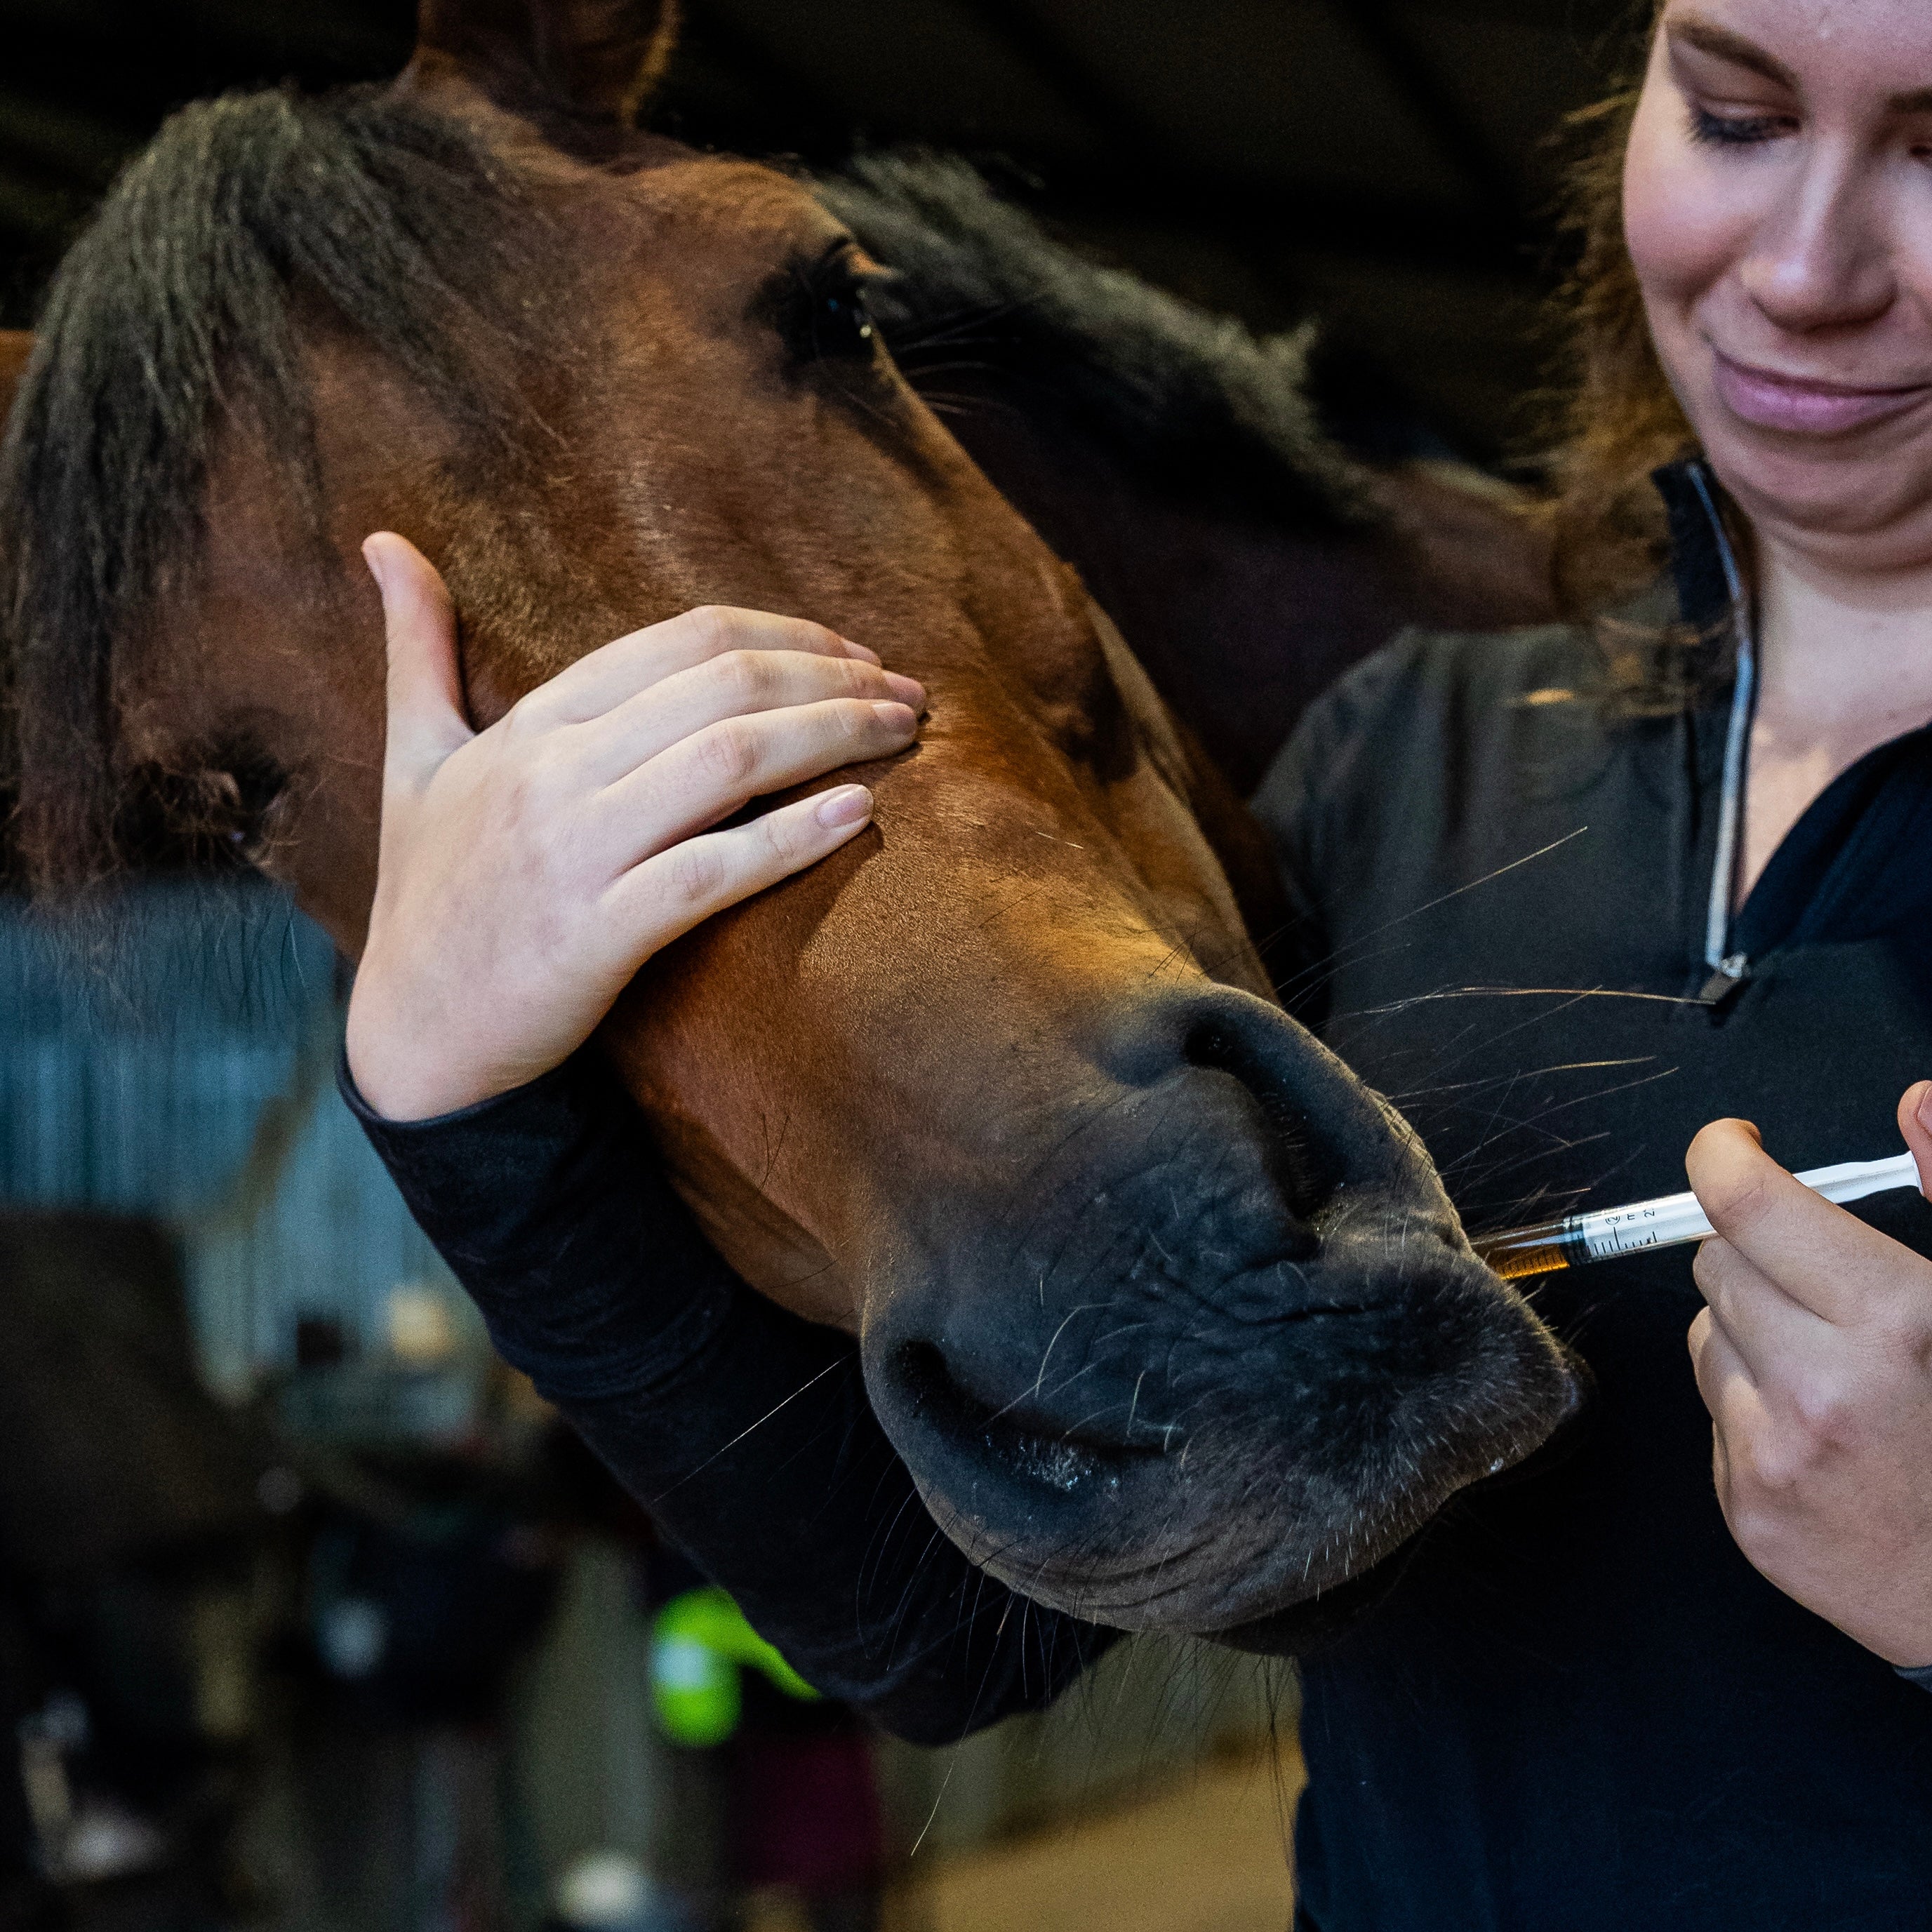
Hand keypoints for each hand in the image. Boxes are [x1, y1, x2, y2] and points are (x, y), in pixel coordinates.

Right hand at [344, 533, 923, 1120]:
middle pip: (721, 686)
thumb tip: (382, 539)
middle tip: (906, 693)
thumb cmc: (427, 892)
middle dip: (833, 676)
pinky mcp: (596, 933)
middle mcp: (553, 774)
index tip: (856, 651)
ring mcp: (573, 852)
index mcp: (530, 726)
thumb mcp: (411, 758)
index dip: (785, 634)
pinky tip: (858, 814)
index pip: (680, 642)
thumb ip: (416, 648)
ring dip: (833, 736)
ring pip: (727, 761)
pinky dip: (791, 838)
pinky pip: (711, 870)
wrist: (412, 1034)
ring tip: (902, 734)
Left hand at [1686, 1088, 1931, 1668]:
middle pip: (1718, 1261)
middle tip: (1829, 1285)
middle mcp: (1824, 1388)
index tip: (1735, 1145)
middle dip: (1761, 1254)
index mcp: (1896, 1323)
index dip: (1725, 1154)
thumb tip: (1916, 1099)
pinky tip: (1831, 1435)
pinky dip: (1754, 1406)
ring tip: (1843, 1372)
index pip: (1745, 1202)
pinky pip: (1711, 1412)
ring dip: (1754, 1332)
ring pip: (1705, 1333)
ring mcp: (1777, 1455)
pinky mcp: (1748, 1510)